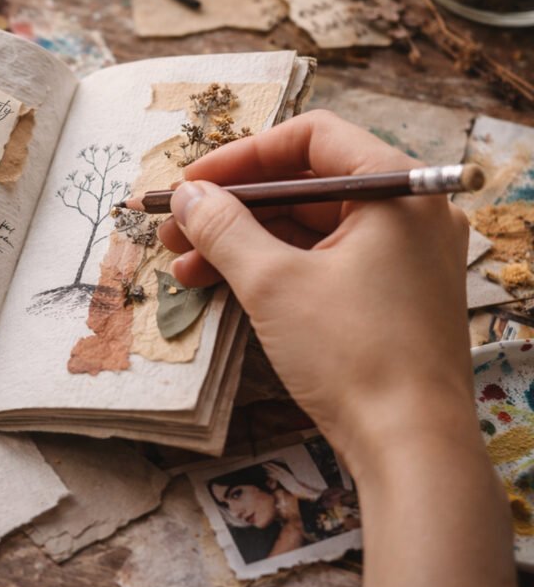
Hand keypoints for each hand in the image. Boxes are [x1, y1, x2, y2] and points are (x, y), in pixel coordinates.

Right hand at [159, 111, 515, 586]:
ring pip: (307, 227)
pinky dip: (272, 269)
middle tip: (177, 225)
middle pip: (305, 184)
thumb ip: (224, 227)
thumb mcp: (273, 282)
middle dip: (233, 206)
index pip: (313, 137)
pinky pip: (321, 262)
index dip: (244, 155)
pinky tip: (219, 285)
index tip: (194, 182)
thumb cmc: (353, 355)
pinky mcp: (388, 296)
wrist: (410, 449)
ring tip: (183, 263)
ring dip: (242, 241)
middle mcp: (407, 214)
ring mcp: (401, 257)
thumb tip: (188, 195)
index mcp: (396, 190)